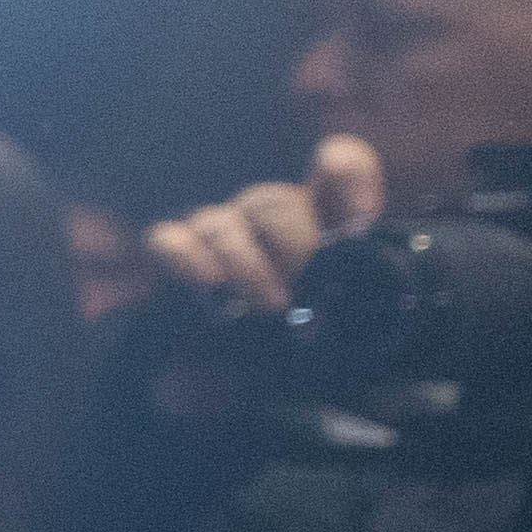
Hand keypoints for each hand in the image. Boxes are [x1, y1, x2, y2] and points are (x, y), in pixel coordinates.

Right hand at [142, 135, 386, 318]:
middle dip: (294, 245)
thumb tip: (363, 260)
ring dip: (247, 267)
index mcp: (321, 212)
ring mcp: (217, 228)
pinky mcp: (173, 251)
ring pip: (221, 225)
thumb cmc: (311, 322)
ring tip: (273, 307)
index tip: (359, 225)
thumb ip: (361, 275)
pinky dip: (188, 260)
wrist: (251, 366)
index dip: (348, 178)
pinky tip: (212, 287)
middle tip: (310, 283)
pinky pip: (168, 240)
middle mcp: (267, 212)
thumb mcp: (348, 301)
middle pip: (273, 204)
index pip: (338, 165)